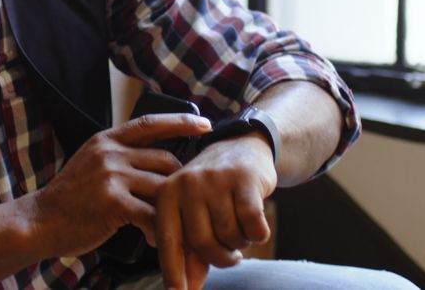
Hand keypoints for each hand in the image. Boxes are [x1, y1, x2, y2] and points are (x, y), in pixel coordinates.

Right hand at [27, 114, 212, 257]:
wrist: (40, 220)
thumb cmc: (70, 199)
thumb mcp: (91, 163)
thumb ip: (120, 157)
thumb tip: (158, 161)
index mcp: (107, 139)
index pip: (151, 123)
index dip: (182, 122)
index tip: (206, 124)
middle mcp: (110, 152)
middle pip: (166, 160)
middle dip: (180, 182)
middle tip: (187, 203)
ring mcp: (111, 175)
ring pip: (163, 186)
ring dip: (172, 209)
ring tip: (172, 226)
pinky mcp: (112, 201)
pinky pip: (151, 213)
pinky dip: (158, 229)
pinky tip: (153, 239)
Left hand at [156, 134, 277, 289]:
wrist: (242, 148)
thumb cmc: (213, 192)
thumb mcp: (194, 215)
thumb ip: (189, 252)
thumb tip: (187, 289)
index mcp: (167, 195)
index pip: (168, 241)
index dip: (174, 272)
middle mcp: (186, 184)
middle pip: (203, 244)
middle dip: (221, 258)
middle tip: (231, 255)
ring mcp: (215, 180)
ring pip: (230, 236)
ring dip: (240, 244)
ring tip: (240, 231)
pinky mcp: (244, 179)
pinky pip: (253, 224)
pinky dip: (258, 234)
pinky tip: (257, 225)